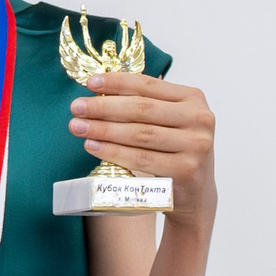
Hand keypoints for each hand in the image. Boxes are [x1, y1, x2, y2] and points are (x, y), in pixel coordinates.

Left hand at [69, 72, 215, 223]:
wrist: (195, 192)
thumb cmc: (174, 152)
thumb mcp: (168, 122)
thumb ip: (144, 106)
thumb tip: (98, 92)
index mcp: (193, 99)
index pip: (148, 86)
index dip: (116, 82)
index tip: (89, 83)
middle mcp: (200, 119)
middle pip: (142, 109)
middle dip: (104, 107)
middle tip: (76, 108)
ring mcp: (195, 145)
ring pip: (140, 134)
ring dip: (104, 129)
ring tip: (78, 127)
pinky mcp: (185, 170)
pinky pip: (141, 159)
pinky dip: (113, 152)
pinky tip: (93, 146)